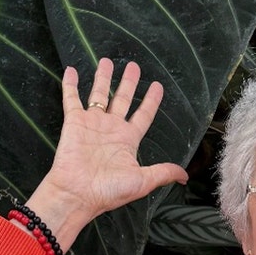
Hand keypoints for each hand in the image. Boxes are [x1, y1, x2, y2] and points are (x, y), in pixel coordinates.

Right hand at [25, 57, 187, 250]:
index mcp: (128, 140)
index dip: (150, 101)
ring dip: (102, 78)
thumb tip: (185, 176)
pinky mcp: (74, 122)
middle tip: (133, 66)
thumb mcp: (142, 181)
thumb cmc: (109, 190)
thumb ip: (162, 172)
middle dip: (128, 83)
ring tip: (106, 61)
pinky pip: (72, 99)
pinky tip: (71, 70)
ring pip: (98, 95)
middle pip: (122, 99)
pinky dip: (70, 85)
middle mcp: (111, 129)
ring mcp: (92, 124)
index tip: (157, 86)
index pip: (143, 115)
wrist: (77, 194)